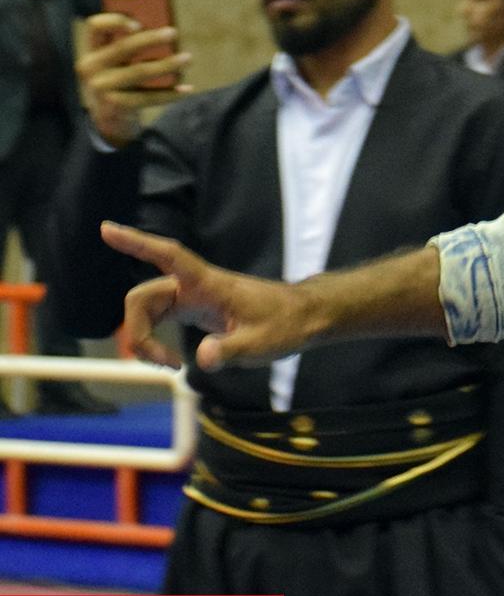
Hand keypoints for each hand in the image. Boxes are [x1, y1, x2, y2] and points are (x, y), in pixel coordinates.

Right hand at [76, 13, 190, 147]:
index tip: (138, 23)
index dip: (115, 21)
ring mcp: (101, 87)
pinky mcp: (115, 105)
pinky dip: (170, 93)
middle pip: (123, 47)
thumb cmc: (119, 83)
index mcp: (92, 51)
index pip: (95, 27)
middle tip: (173, 32)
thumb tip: (164, 30)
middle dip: (150, 39)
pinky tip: (187, 89)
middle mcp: (91, 67)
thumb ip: (129, 47)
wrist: (108, 120)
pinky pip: (148, 97)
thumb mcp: (116, 64)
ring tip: (188, 58)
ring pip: (139, 71)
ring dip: (167, 64)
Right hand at [102, 222, 317, 369]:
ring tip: (171, 366)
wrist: (305, 317)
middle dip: (138, 331)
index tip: (107, 229)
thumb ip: (230, 351)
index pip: (169, 256)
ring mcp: (193, 297)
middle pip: (143, 297)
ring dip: (145, 339)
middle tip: (167, 365)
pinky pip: (159, 318)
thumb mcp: (261, 343)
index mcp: (210, 284)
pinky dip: (155, 341)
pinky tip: (172, 361)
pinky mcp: (195, 309)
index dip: (137, 243)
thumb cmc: (287, 324)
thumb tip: (202, 359)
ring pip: (148, 310)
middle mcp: (196, 286)